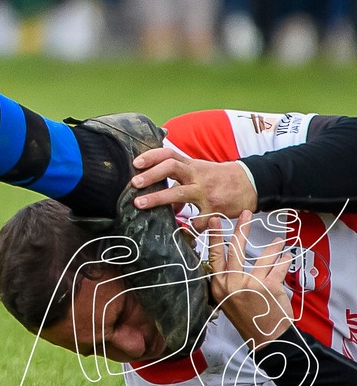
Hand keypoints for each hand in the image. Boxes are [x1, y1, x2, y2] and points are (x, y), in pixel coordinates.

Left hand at [131, 146, 258, 220]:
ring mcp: (205, 192)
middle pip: (171, 168)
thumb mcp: (199, 170)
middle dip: (151, 175)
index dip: (151, 156)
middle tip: (134, 183)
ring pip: (179, 194)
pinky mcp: (214, 208)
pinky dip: (188, 226)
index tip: (135, 163)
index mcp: (191, 165)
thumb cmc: (219, 177)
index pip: (168, 154)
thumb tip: (156, 189)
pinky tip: (179, 231)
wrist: (250, 184)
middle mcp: (196, 176)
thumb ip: (178, 176)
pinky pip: (197, 220)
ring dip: (158, 199)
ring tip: (140, 204)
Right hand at [208, 216, 295, 348]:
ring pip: (262, 257)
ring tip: (279, 240)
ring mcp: (250, 283)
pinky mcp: (269, 286)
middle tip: (245, 214)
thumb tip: (226, 262)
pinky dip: (285, 260)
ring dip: (273, 247)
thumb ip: (225, 282)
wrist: (266, 340)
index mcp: (217, 285)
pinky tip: (288, 256)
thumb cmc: (246, 320)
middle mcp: (231, 282)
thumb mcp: (225, 301)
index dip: (215, 236)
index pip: (214, 255)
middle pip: (235, 249)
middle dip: (241, 229)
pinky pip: (279, 268)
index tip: (215, 221)